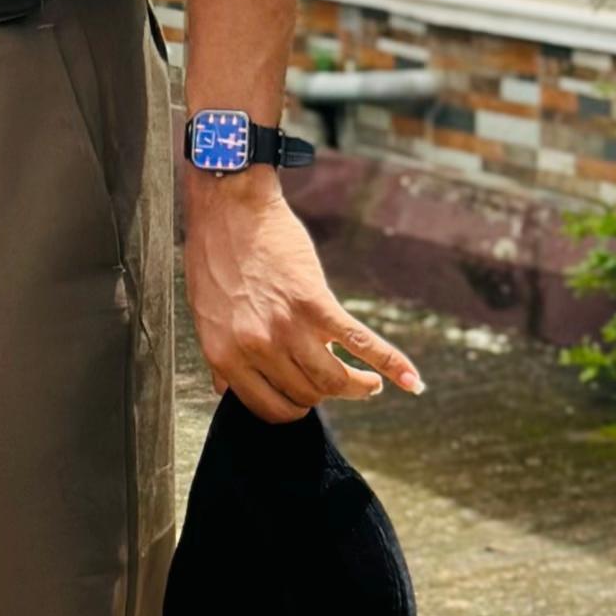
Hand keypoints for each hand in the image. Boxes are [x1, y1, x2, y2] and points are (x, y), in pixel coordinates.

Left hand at [183, 181, 422, 423]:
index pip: (270, 408)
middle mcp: (256, 348)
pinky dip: (391, 364)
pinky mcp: (316, 303)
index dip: (293, 407)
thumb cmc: (215, 259)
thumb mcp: (206, 316)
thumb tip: (226, 390)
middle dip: (324, 394)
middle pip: (306, 396)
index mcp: (226, 356)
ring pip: (333, 381)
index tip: (305, 399)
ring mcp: (287, 327)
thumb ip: (221, 358)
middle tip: (341, 385)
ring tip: (370, 384)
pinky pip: (360, 343)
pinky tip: (410, 381)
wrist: (229, 207)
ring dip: (359, 388)